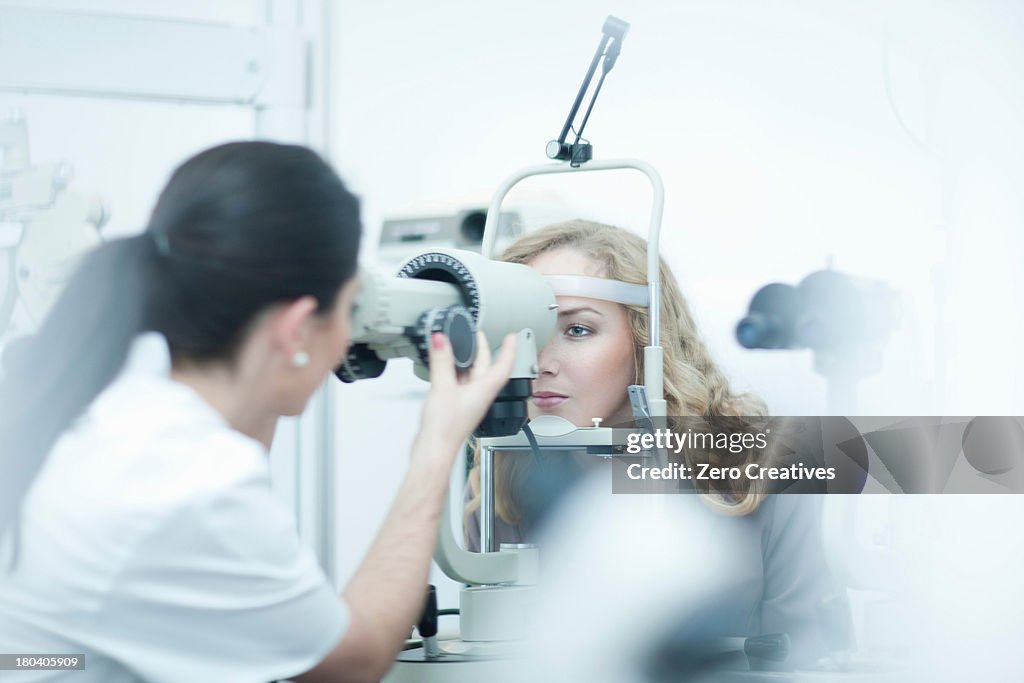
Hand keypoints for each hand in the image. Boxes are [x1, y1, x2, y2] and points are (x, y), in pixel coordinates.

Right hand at [414, 330, 516, 457]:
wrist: (434, 450)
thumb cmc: (446, 428)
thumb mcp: (443, 387)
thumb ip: (441, 361)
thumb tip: (441, 340)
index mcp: (485, 390)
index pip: (504, 366)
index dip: (509, 350)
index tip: (512, 337)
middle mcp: (480, 396)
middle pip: (485, 368)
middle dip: (482, 350)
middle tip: (478, 335)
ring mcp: (468, 402)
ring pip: (471, 377)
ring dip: (467, 361)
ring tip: (461, 346)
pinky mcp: (456, 407)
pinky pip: (459, 385)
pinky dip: (454, 372)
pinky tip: (444, 368)